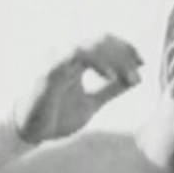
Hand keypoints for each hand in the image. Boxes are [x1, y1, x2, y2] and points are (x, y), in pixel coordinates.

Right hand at [13, 34, 142, 142]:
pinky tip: (112, 77)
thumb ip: (110, 91)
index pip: (104, 42)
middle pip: (100, 39)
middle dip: (124, 52)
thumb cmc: (56, 117)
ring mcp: (57, 60)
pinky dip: (97, 63)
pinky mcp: (50, 69)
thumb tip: (135, 80)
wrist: (30, 133)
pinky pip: (77, 56)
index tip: (143, 62)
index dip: (125, 48)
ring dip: (115, 58)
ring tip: (130, 76)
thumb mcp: (92, 103)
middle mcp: (66, 55)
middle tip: (139, 69)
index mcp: (76, 60)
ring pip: (91, 44)